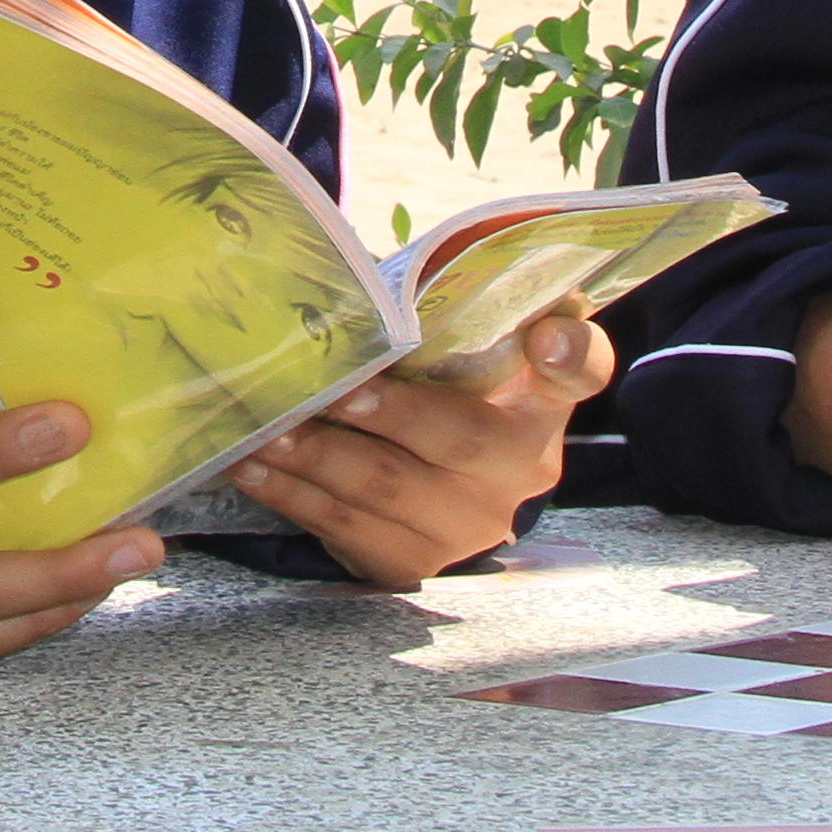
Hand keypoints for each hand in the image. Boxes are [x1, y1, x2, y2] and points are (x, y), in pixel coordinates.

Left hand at [225, 307, 612, 584]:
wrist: (449, 493)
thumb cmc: (448, 393)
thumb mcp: (468, 352)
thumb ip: (449, 311)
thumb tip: (371, 272)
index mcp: (541, 401)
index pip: (580, 368)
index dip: (569, 352)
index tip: (546, 336)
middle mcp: (518, 468)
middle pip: (457, 439)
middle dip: (390, 414)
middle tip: (335, 391)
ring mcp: (467, 523)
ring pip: (385, 487)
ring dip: (315, 455)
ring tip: (264, 427)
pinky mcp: (413, 559)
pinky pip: (344, 526)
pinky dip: (290, 493)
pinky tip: (251, 466)